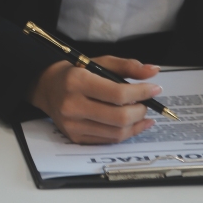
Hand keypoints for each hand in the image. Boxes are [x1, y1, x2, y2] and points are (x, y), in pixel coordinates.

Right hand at [30, 56, 162, 143]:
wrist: (48, 89)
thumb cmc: (76, 73)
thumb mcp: (99, 62)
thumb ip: (127, 66)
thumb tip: (153, 71)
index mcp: (77, 82)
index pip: (117, 94)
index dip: (141, 93)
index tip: (154, 89)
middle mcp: (73, 105)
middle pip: (119, 117)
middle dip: (140, 111)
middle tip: (146, 103)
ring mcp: (73, 125)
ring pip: (116, 132)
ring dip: (136, 124)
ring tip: (141, 113)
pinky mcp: (75, 137)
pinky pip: (108, 140)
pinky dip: (126, 133)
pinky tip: (134, 124)